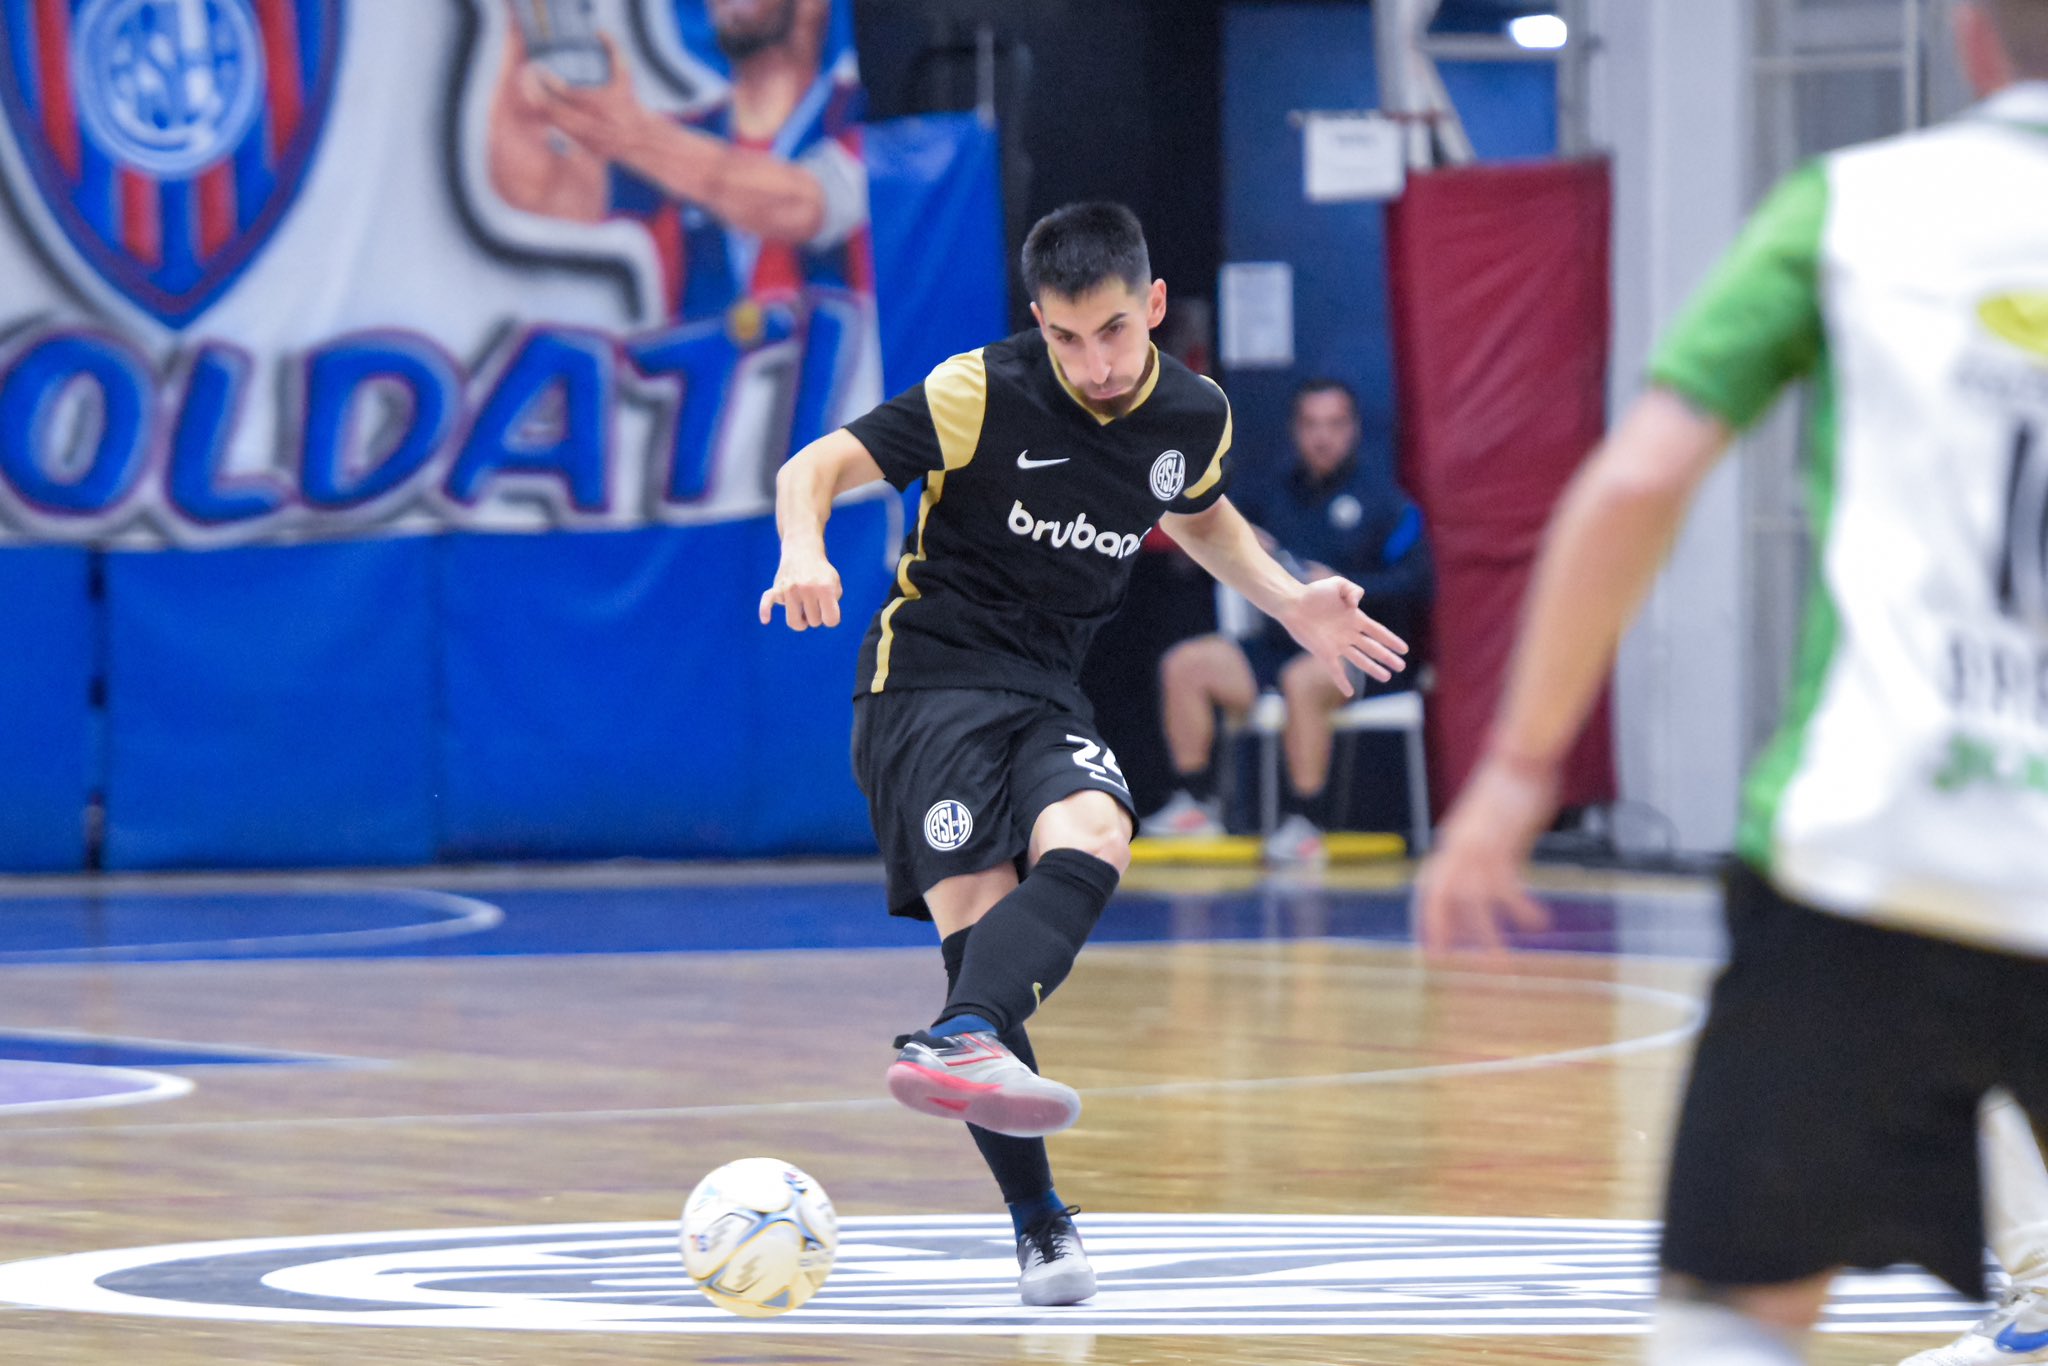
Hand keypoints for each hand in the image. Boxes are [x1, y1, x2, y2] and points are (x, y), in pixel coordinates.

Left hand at [520, 34, 646, 161]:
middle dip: (535, 91)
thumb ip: (613, 49)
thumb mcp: (625, 73)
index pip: (564, 92)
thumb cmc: (628, 102)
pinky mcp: (578, 143)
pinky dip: (546, 115)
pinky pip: (556, 128)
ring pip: (552, 119)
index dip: (547, 79)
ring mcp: (582, 135)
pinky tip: (539, 103)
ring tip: (529, 87)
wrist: (637, 136)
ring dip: (538, 103)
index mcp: (597, 105)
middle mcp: (588, 122)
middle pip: (551, 108)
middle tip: (527, 76)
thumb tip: (598, 31)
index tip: (536, 66)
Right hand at [759, 548, 842, 630]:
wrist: (803, 551)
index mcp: (825, 588)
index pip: (830, 620)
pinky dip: (764, 610)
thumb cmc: (821, 574)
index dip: (831, 618)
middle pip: (813, 622)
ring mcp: (790, 588)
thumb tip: (817, 620)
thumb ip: (833, 606)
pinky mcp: (777, 588)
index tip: (829, 610)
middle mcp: (806, 588)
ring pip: (793, 622)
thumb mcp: (835, 586)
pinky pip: (767, 601)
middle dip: (816, 617)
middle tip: (815, 604)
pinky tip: (766, 620)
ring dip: (800, 622)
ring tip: (803, 614)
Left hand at [1276, 577, 1407, 694]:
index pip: (1378, 632)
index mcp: (1355, 619)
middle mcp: (1349, 634)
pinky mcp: (1323, 653)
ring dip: (1373, 669)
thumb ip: (1353, 591)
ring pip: (1360, 660)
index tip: (1404, 649)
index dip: (1391, 640)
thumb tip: (1356, 605)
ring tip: (1386, 677)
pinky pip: (1335, 670)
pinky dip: (1342, 681)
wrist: (1292, 603)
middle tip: (1401, 666)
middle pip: (1373, 648)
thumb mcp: (1338, 584)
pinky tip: (1350, 692)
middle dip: (1387, 657)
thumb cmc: (1314, 592)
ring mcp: (1337, 645)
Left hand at [1412, 752, 1558, 953]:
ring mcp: (1477, 847)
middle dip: (1441, 932)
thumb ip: (1486, 845)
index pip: (1428, 886)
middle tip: (1446, 965)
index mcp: (1452, 841)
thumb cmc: (1511, 784)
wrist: (1521, 756)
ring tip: (1501, 964)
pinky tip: (1540, 922)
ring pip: (1473, 903)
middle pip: (1440, 899)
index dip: (1426, 918)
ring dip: (1487, 936)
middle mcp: (1456, 847)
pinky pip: (1508, 888)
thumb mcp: (1489, 821)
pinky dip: (1522, 909)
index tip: (1430, 947)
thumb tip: (1493, 865)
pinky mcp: (1502, 845)